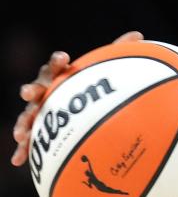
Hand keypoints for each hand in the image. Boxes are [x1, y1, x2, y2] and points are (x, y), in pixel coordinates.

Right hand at [11, 31, 142, 165]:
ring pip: (28, 114)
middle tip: (28, 93)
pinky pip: (30, 140)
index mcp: (62, 75)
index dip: (58, 61)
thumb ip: (120, 52)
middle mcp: (47, 91)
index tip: (64, 59)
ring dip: (23, 122)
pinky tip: (18, 160)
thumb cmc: (95, 86)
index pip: (56, 65)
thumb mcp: (108, 70)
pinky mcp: (40, 130)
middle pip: (37, 87)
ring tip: (20, 134)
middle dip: (32, 89)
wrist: (86, 108)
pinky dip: (23, 149)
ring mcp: (41, 110)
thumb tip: (139, 35)